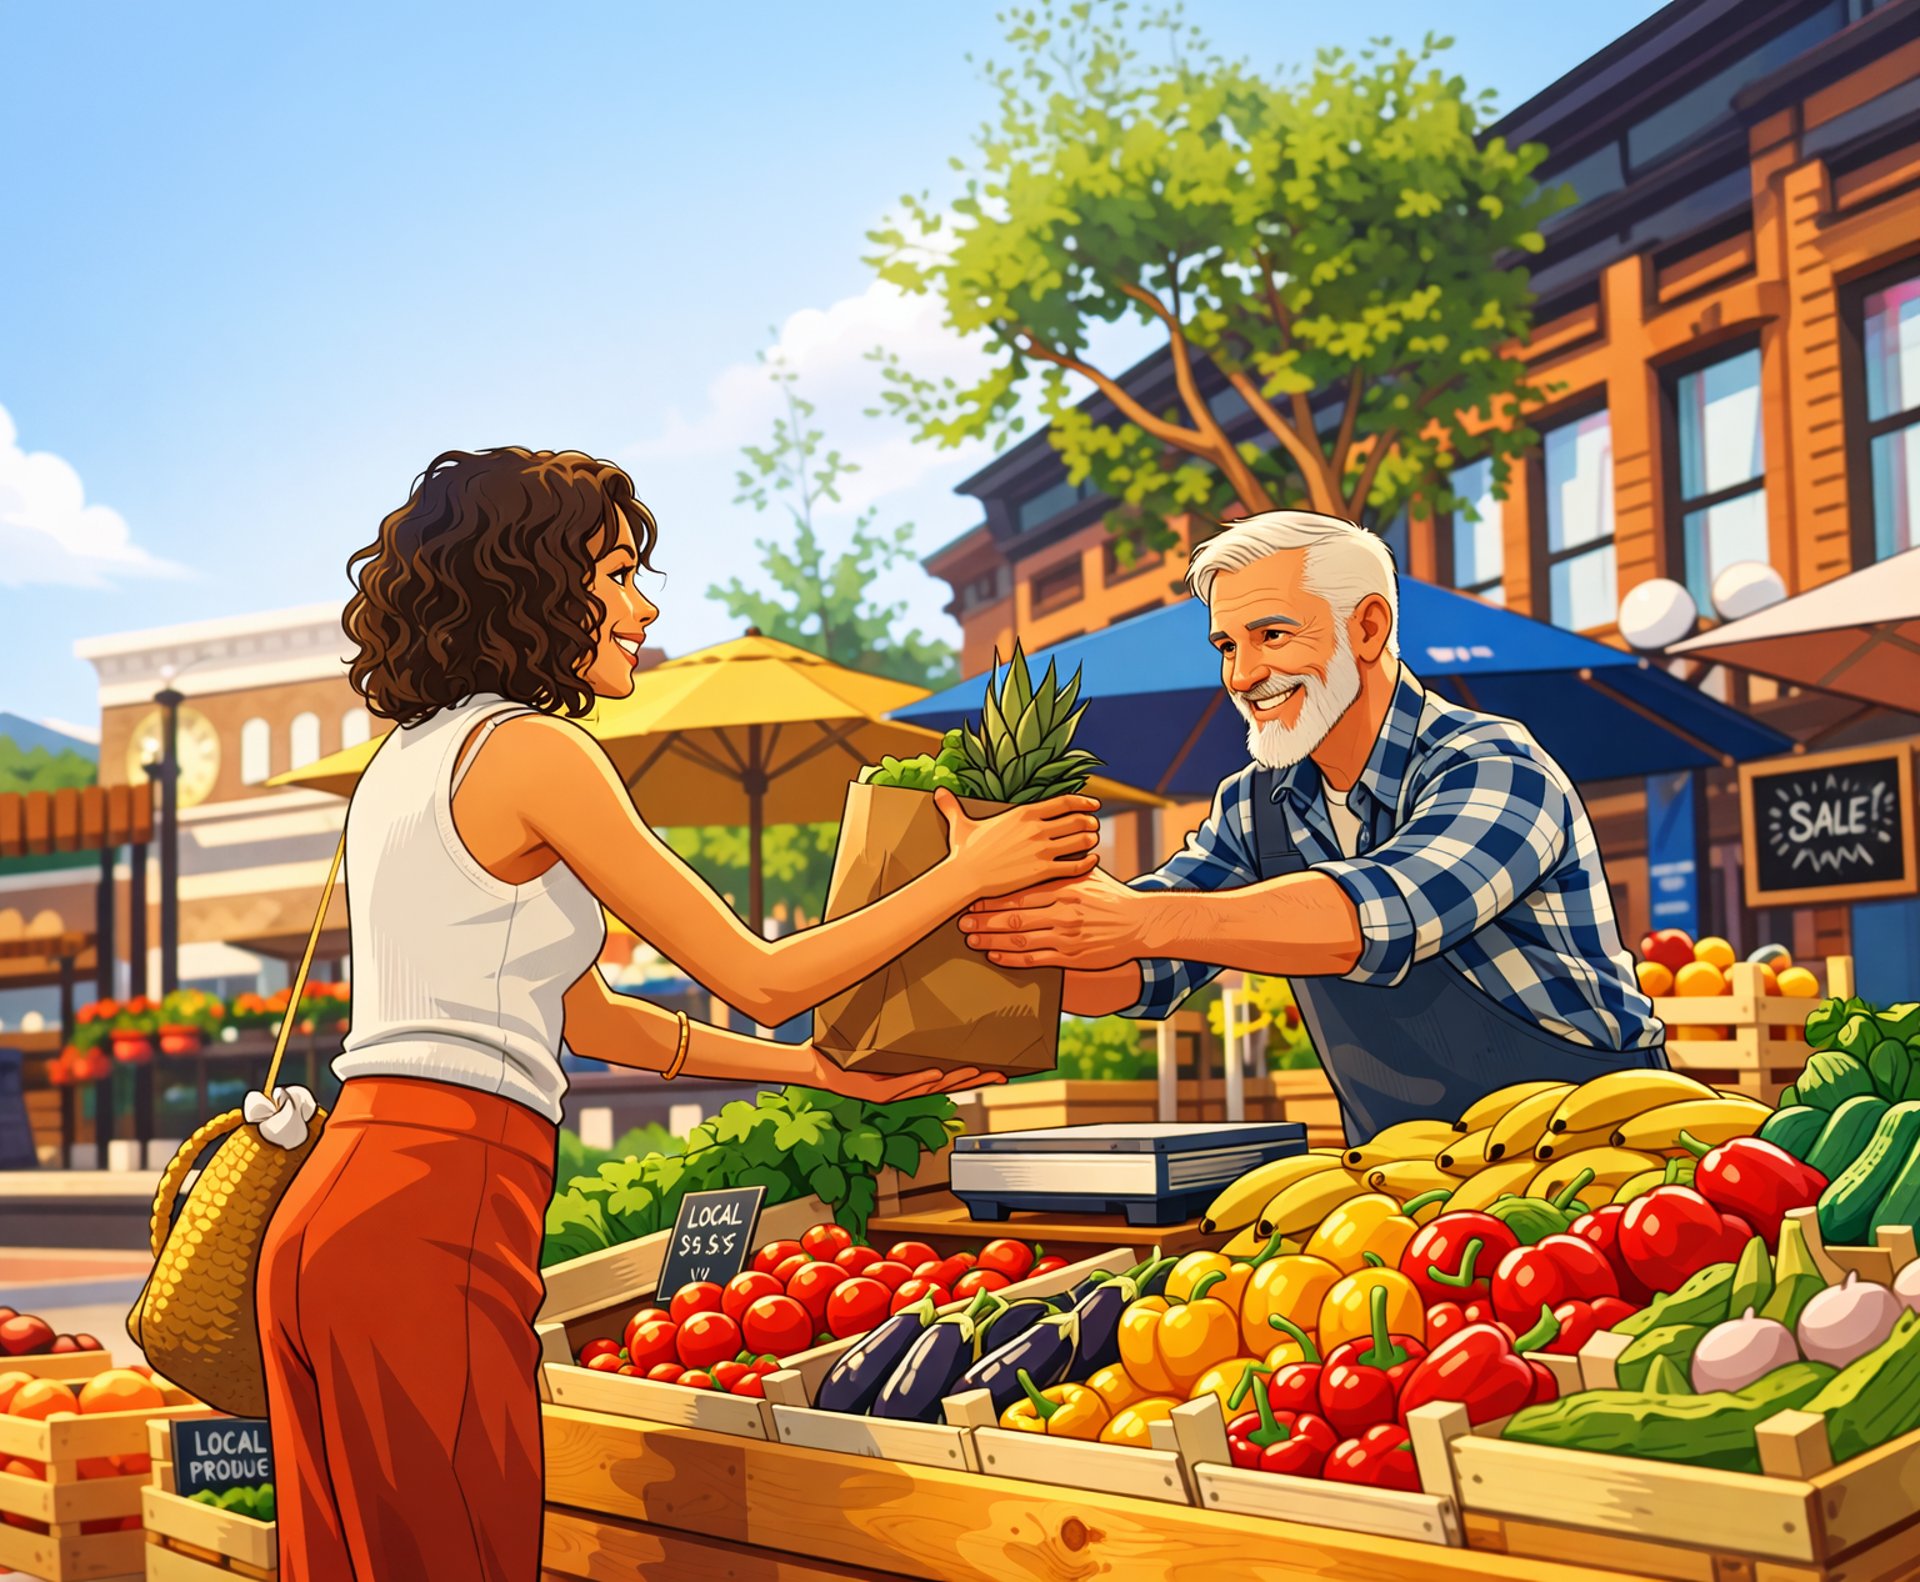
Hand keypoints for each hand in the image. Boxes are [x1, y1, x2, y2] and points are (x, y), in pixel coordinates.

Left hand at [794, 1048, 1006, 1101]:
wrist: (819, 1066)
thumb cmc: (848, 1052)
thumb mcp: (879, 1041)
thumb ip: (901, 1034)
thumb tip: (922, 1006)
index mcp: (910, 1078)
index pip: (950, 1077)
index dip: (975, 1076)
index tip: (1000, 1071)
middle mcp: (905, 1089)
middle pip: (948, 1085)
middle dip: (976, 1080)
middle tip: (1001, 1074)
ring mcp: (892, 1091)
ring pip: (930, 1087)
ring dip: (955, 1080)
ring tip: (976, 1071)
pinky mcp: (876, 1091)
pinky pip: (901, 1084)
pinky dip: (919, 1080)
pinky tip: (936, 1074)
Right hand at [933, 788, 1099, 901]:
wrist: (964, 876)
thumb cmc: (964, 851)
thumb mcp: (961, 824)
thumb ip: (953, 806)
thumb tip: (937, 792)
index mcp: (1023, 813)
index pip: (1063, 802)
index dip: (1083, 802)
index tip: (1093, 804)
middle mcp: (1036, 829)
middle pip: (1077, 819)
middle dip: (1090, 821)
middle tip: (1093, 825)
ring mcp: (1040, 850)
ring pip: (1080, 841)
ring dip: (1090, 840)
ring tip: (1092, 841)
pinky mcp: (1042, 871)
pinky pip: (1075, 865)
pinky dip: (1088, 862)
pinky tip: (1092, 861)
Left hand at [956, 868, 1148, 969]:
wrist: (1139, 923)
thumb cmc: (1110, 896)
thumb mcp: (1088, 874)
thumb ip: (1062, 864)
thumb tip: (1040, 845)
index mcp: (1063, 888)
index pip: (1019, 891)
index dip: (993, 897)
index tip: (973, 897)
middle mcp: (1062, 912)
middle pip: (1013, 916)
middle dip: (984, 920)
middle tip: (962, 921)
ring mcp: (1065, 936)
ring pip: (1020, 939)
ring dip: (992, 941)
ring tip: (972, 939)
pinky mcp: (1070, 957)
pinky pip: (1034, 959)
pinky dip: (1012, 959)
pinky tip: (995, 957)